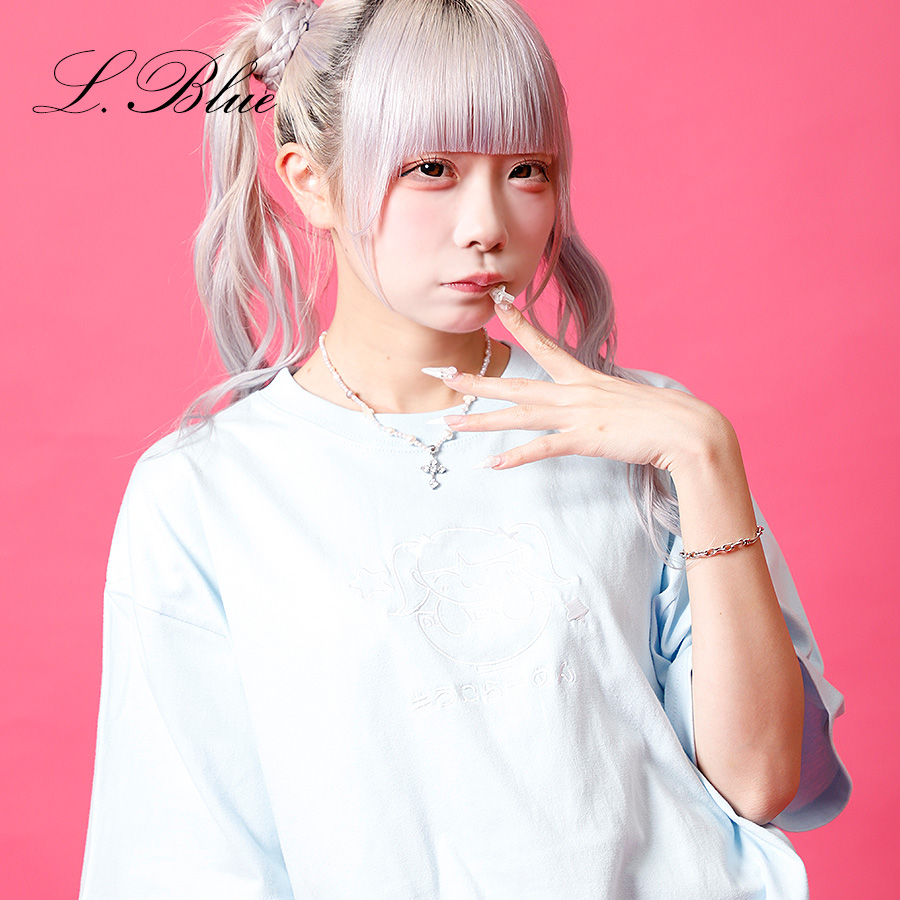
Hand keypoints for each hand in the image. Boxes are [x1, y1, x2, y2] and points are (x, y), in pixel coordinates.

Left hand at [433, 299, 734, 472]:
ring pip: (519, 415)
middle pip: (516, 385)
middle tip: (445, 376)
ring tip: (450, 422)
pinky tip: (492, 464)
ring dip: (482, 420)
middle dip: (478, 381)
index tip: (498, 304)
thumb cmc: (662, 417)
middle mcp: (575, 391)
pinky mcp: (586, 438)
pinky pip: (543, 448)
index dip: (519, 324)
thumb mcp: (624, 399)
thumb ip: (599, 400)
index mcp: (584, 378)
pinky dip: (516, 458)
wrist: (688, 430)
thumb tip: (590, 404)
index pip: (543, 345)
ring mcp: (578, 414)